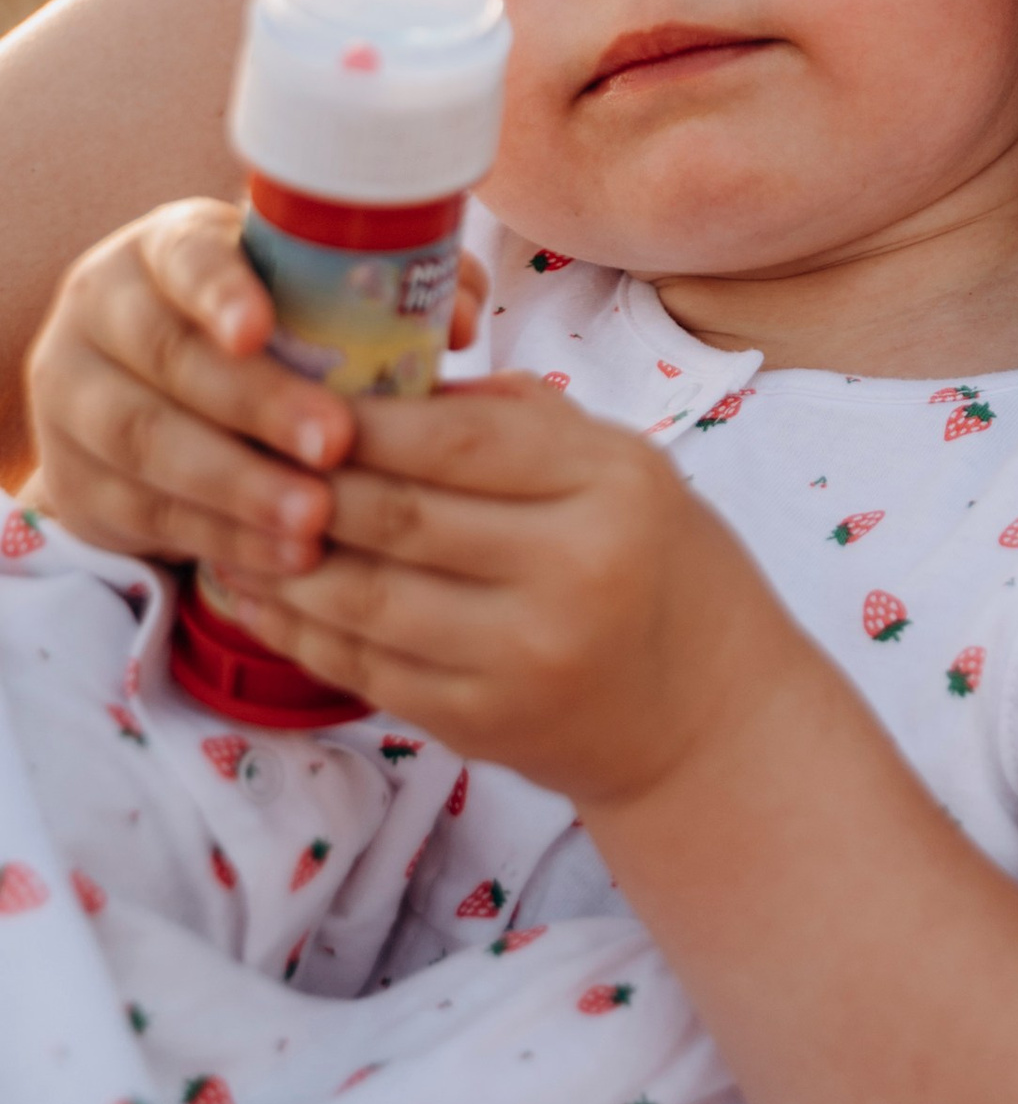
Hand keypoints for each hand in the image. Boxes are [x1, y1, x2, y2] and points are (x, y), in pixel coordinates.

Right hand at [22, 200, 485, 582]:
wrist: (151, 402)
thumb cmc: (264, 336)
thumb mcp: (302, 296)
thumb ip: (386, 291)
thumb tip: (461, 317)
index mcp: (169, 248)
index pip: (183, 256)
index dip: (219, 291)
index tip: (262, 327)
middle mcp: (108, 311)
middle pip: (169, 357)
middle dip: (255, 404)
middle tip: (334, 444)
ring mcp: (76, 396)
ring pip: (147, 442)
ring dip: (238, 485)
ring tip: (316, 519)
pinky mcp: (75, 479)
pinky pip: (144, 512)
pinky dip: (220, 536)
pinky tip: (284, 559)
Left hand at [211, 374, 787, 808]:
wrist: (703, 713)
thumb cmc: (656, 562)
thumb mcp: (619, 463)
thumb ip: (514, 418)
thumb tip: (383, 377)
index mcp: (610, 485)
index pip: (460, 439)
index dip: (364, 418)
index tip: (294, 393)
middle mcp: (571, 571)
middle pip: (400, 516)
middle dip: (306, 483)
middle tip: (240, 448)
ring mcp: (522, 658)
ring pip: (364, 598)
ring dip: (282, 560)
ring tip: (229, 521)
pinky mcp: (481, 726)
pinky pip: (363, 668)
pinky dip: (299, 629)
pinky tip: (261, 594)